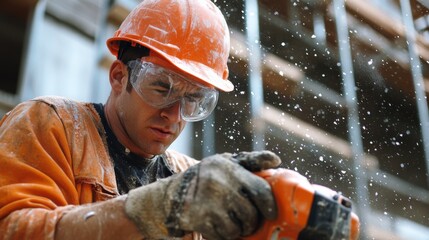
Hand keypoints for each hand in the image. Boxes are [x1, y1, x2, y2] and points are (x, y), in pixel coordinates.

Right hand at [124, 150, 280, 239]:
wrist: (173, 192)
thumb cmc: (208, 176)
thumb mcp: (227, 162)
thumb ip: (251, 160)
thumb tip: (275, 160)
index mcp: (230, 168)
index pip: (260, 191)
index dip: (269, 205)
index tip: (270, 213)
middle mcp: (219, 184)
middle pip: (250, 214)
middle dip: (251, 221)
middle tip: (246, 220)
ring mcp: (208, 202)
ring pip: (238, 228)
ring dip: (237, 229)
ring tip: (230, 220)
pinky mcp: (199, 218)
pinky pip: (222, 235)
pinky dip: (222, 234)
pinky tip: (216, 224)